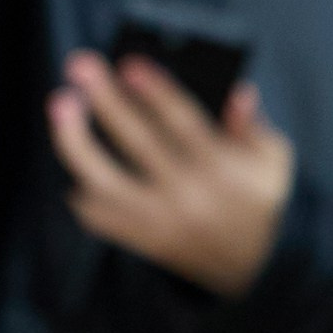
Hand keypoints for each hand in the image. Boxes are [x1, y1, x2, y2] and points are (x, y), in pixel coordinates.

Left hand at [47, 53, 295, 294]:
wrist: (251, 268)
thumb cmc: (257, 198)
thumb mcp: (272, 162)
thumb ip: (253, 126)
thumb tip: (238, 91)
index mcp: (222, 172)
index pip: (184, 124)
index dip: (156, 92)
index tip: (129, 63)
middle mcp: (188, 198)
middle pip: (138, 143)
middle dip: (106, 100)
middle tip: (79, 64)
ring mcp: (160, 222)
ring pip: (105, 182)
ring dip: (75, 141)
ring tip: (60, 102)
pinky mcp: (141, 240)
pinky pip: (98, 214)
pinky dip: (81, 187)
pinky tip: (74, 154)